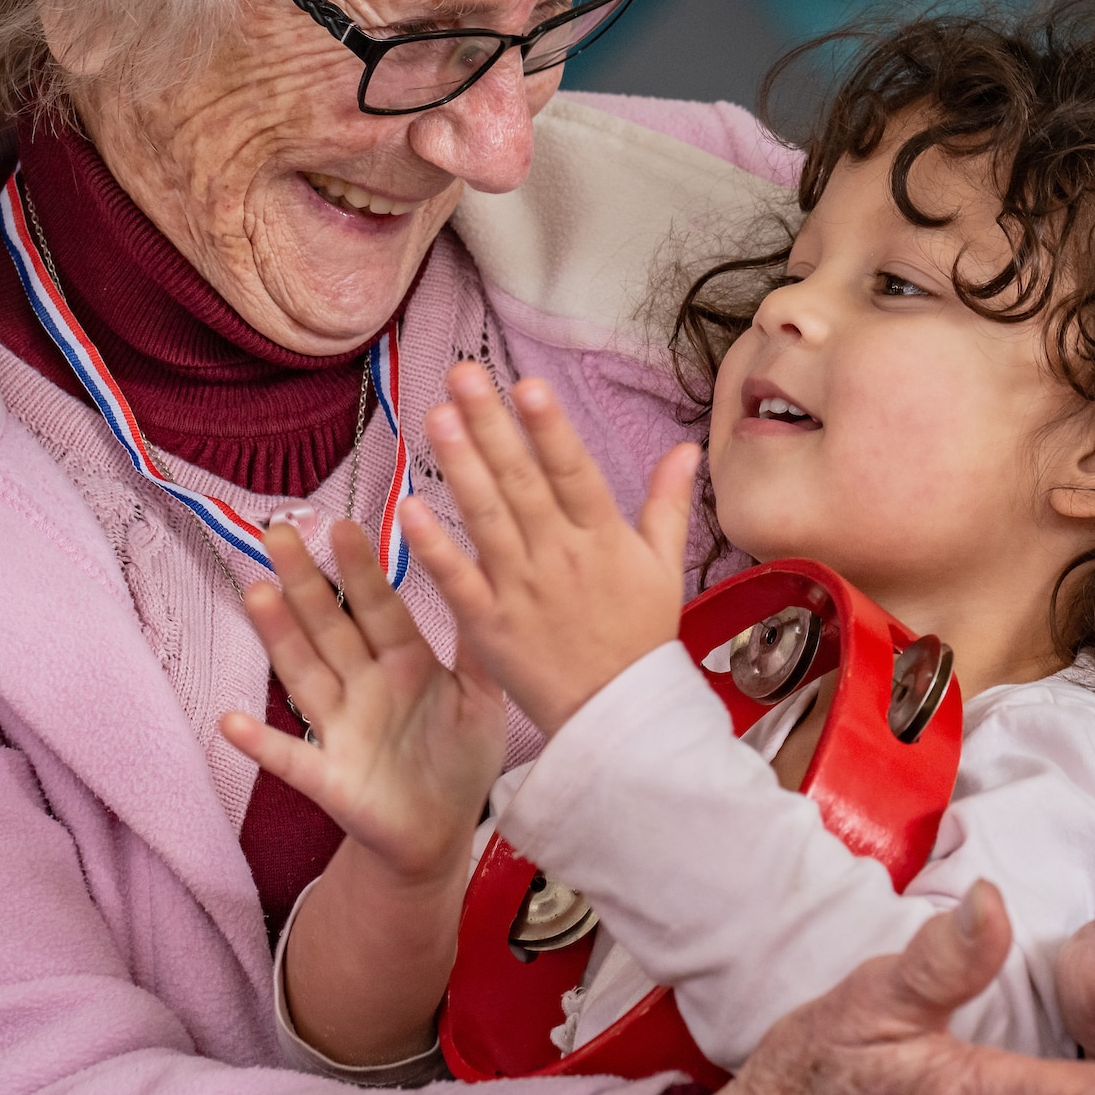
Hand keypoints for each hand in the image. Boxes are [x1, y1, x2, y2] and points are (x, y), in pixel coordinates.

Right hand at [221, 518, 504, 884]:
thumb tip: (486, 583)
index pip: (379, 608)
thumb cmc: (459, 760)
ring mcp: (341, 728)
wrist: (441, 834)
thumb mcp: (481, 700)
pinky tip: (231, 722)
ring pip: (304, 673)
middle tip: (279, 533)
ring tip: (256, 592)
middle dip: (306, 581)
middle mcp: (365, 686)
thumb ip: (477, 650)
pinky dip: (261, 744)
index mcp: (405, 663)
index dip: (361, 571)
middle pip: (331, 625)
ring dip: (279, 636)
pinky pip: (290, 759)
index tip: (342, 525)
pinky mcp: (328, 777)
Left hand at [399, 363, 699, 732]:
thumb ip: (668, 503)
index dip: (550, 427)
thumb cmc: (641, 639)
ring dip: (460, 466)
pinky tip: (408, 507)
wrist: (620, 718)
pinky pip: (457, 581)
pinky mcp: (489, 625)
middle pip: (522, 481)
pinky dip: (434, 547)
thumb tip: (686, 448)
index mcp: (604, 538)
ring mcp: (522, 590)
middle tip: (463, 376)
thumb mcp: (666, 567)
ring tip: (435, 417)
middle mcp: (561, 556)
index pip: (574, 471)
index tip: (527, 383)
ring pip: (486, 518)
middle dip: (492, 425)